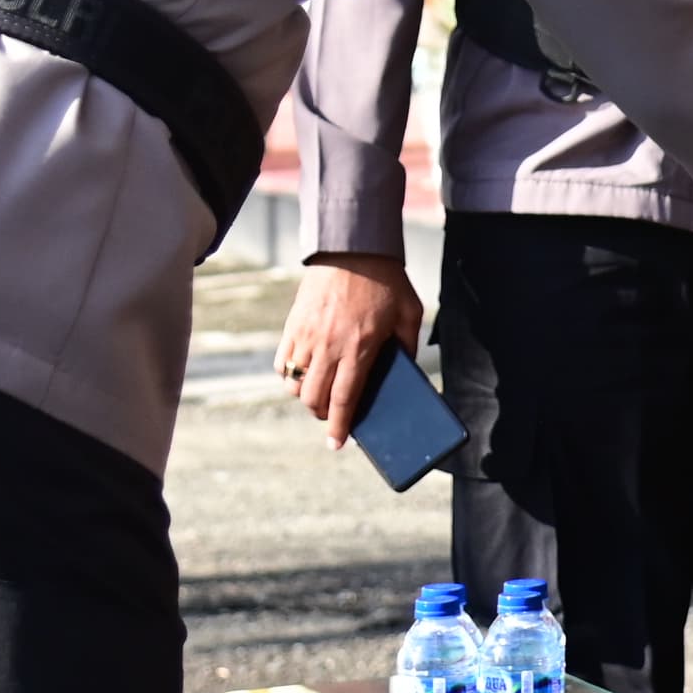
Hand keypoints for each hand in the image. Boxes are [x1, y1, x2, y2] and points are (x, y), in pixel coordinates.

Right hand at [279, 255, 425, 449]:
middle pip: (314, 398)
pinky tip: (300, 375)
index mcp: (360, 348)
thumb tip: (404, 371)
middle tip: (331, 416)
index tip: (336, 445)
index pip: (344, 399)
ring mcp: (307, 337)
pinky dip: (289, 376)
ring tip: (318, 394)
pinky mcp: (293, 325)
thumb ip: (406, 346)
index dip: (339, 426)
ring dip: (305, 397)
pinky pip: (283, 362)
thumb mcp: (409, 314)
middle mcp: (329, 347)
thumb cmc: (387, 282)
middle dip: (321, 415)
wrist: (353, 248)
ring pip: (295, 384)